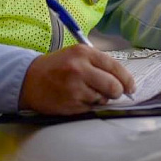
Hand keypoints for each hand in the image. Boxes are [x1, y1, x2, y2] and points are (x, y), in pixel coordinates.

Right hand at [18, 45, 135, 114]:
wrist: (29, 79)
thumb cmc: (57, 66)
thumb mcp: (77, 55)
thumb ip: (99, 64)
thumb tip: (123, 80)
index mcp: (84, 53)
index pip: (115, 67)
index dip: (127, 79)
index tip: (131, 87)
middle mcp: (79, 69)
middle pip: (113, 86)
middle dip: (117, 92)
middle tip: (114, 93)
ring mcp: (74, 88)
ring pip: (103, 99)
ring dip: (101, 98)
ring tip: (87, 91)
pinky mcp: (70, 104)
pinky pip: (91, 107)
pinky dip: (89, 105)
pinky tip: (77, 98)